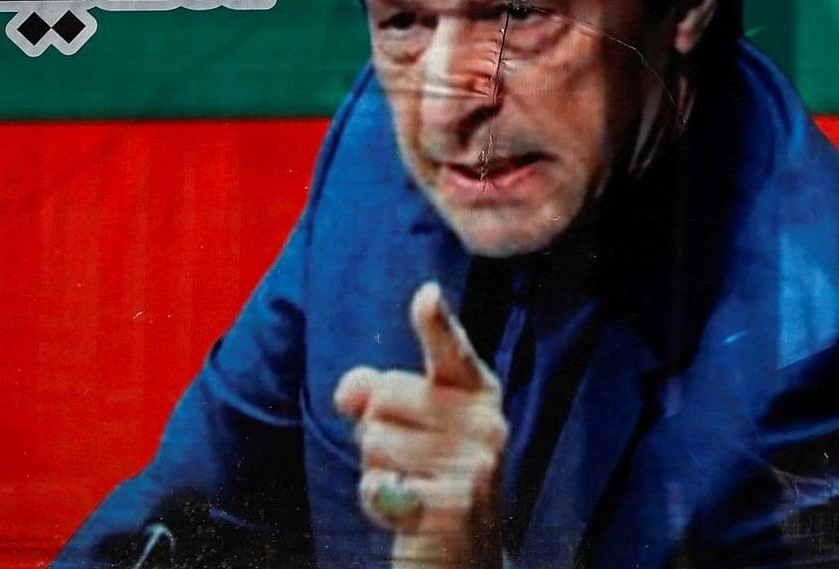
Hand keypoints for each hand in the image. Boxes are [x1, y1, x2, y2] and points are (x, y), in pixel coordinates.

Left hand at [332, 281, 508, 568]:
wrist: (462, 554)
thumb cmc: (427, 478)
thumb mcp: (402, 429)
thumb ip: (375, 394)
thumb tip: (351, 390)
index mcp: (480, 393)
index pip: (451, 352)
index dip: (436, 324)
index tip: (425, 295)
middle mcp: (487, 424)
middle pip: (385, 397)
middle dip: (374, 431)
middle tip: (405, 462)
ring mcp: (475, 466)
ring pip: (375, 442)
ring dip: (374, 470)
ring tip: (408, 487)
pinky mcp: (455, 506)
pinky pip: (379, 486)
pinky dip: (378, 500)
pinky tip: (404, 507)